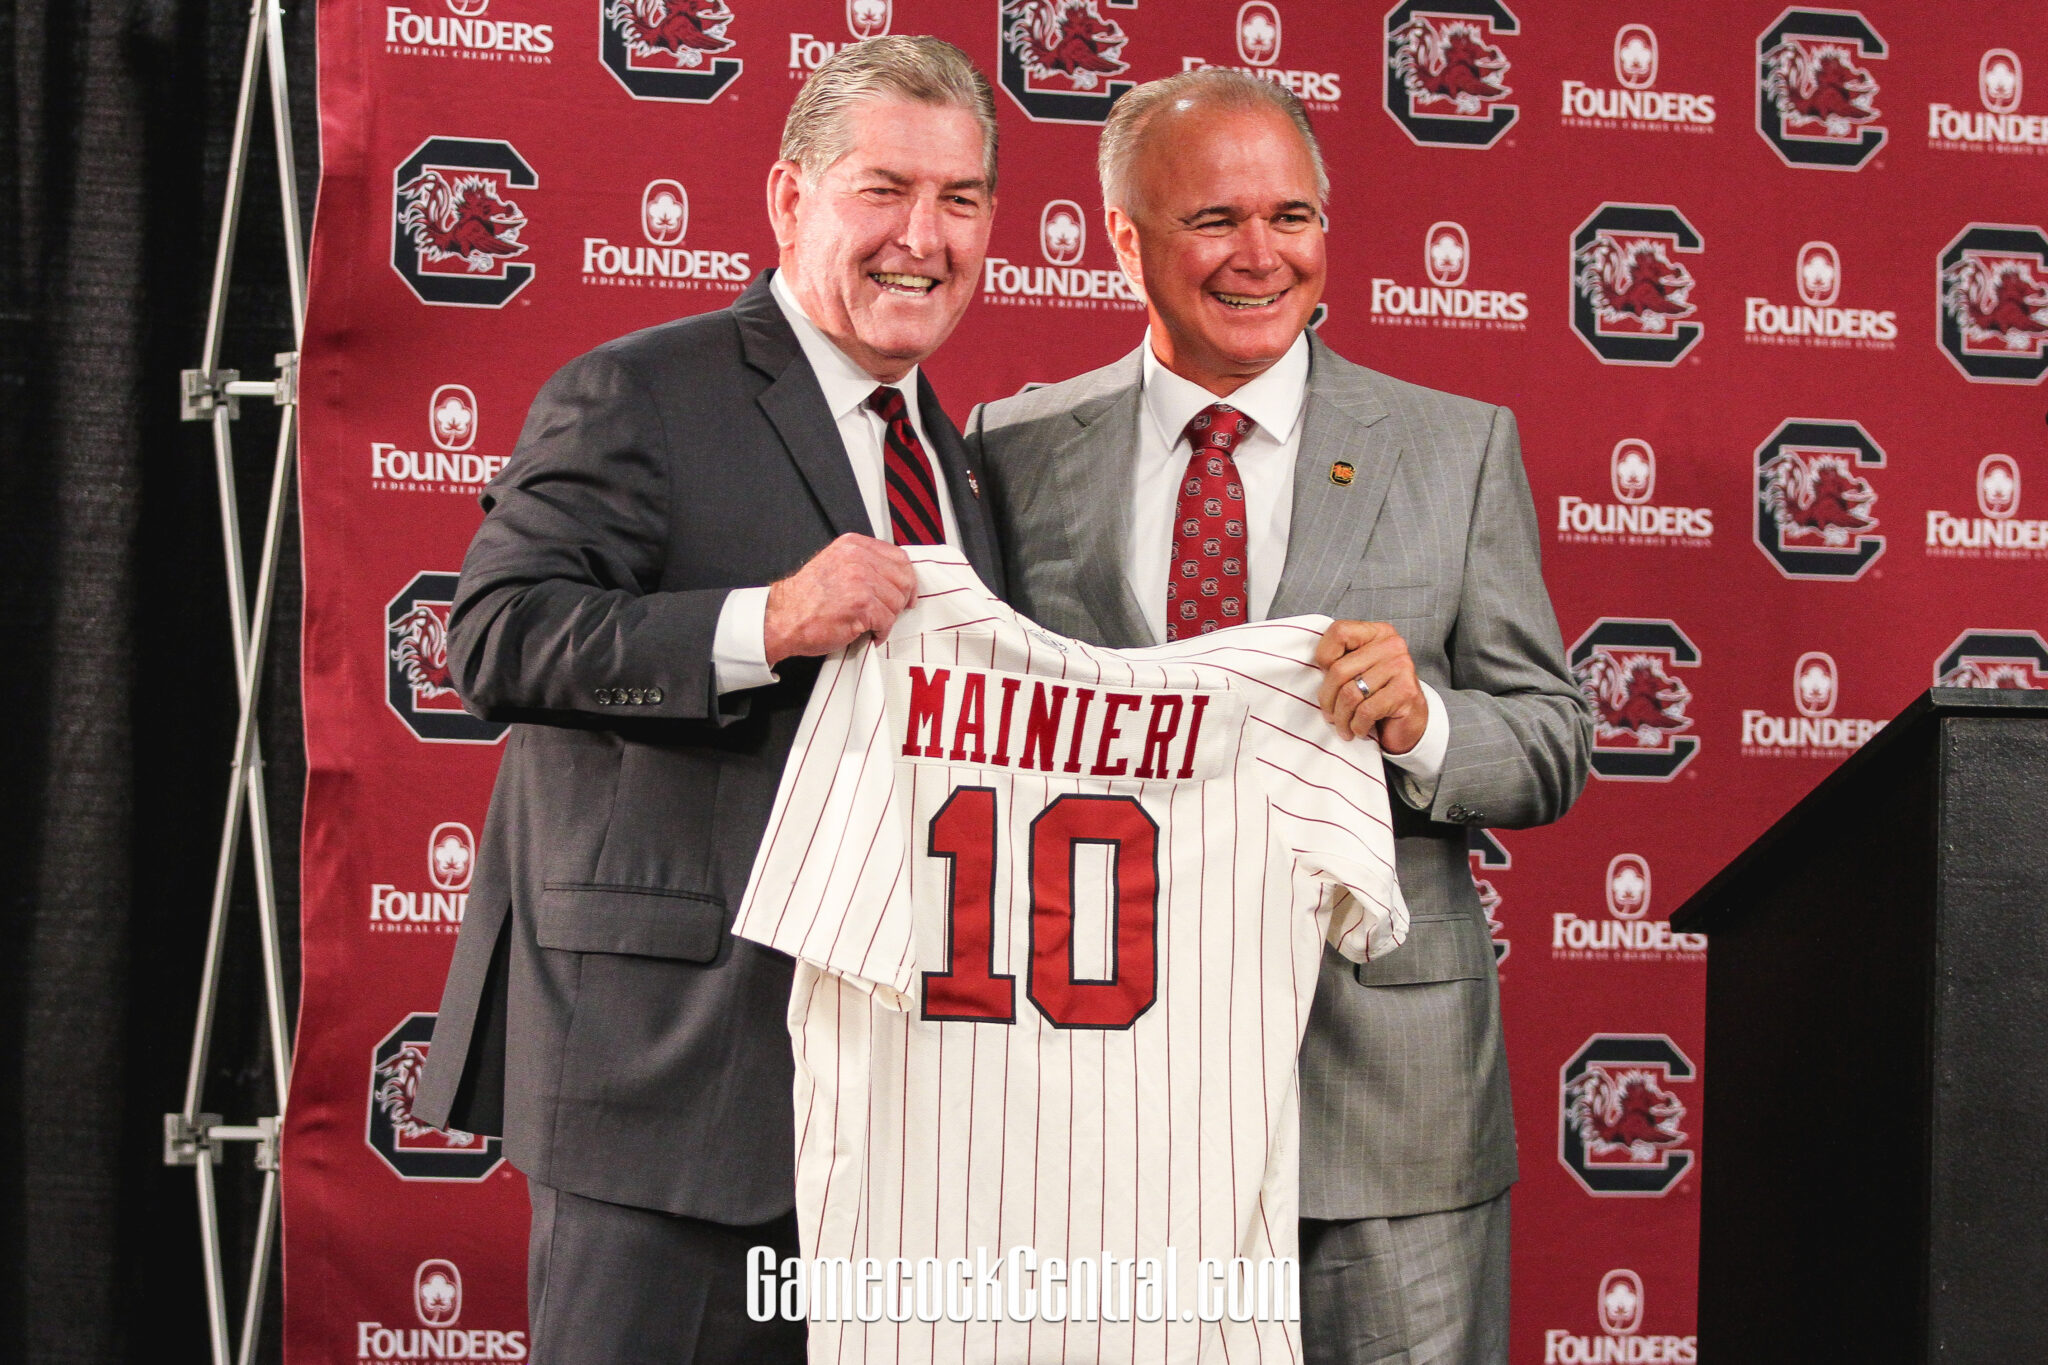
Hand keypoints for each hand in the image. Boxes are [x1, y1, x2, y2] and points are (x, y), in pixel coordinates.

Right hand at [764, 534, 916, 665]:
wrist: (783, 618)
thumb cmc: (806, 599)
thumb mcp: (835, 564)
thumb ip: (863, 564)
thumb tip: (893, 577)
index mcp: (853, 545)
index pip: (899, 557)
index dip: (906, 579)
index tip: (905, 592)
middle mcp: (858, 558)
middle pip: (904, 579)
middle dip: (899, 600)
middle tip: (888, 613)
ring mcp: (860, 580)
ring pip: (897, 602)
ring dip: (887, 618)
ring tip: (870, 623)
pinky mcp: (861, 604)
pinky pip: (888, 621)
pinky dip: (880, 632)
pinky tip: (867, 633)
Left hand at [1314, 619, 1428, 755]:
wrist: (1409, 723)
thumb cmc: (1376, 696)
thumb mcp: (1356, 671)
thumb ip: (1338, 661)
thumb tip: (1313, 669)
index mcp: (1377, 632)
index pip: (1339, 632)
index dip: (1324, 657)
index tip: (1325, 677)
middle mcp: (1392, 644)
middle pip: (1339, 669)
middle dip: (1328, 699)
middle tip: (1329, 716)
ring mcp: (1401, 666)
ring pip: (1350, 693)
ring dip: (1342, 717)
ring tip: (1343, 727)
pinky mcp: (1406, 691)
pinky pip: (1366, 711)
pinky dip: (1357, 726)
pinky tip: (1360, 730)